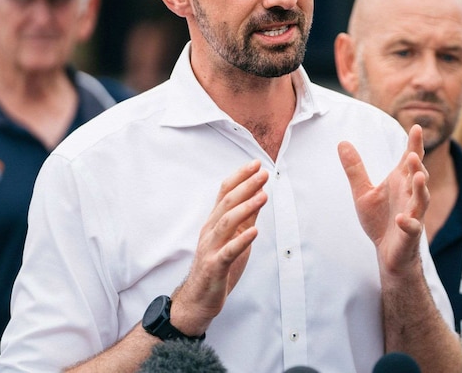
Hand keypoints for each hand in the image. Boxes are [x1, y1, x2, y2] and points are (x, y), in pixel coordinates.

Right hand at [170, 160, 268, 333]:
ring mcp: (210, 248)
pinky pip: (228, 252)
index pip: (225, 193)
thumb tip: (259, 193)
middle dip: (245, 186)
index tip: (256, 164)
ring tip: (263, 195)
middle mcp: (210, 231)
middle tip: (262, 173)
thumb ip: (246, 217)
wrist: (198, 299)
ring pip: (226, 223)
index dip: (240, 177)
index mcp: (214, 222)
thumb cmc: (218, 265)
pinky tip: (254, 232)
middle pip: (226, 203)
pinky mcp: (214, 267)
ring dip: (245, 207)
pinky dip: (241, 241)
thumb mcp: (235, 237)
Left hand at [338, 124, 429, 275]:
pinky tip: (402, 219)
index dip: (414, 144)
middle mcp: (410, 195)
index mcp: (401, 183)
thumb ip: (355, 169)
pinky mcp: (409, 234)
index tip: (416, 128)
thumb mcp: (362, 192)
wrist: (387, 253)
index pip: (410, 160)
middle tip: (413, 154)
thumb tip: (342, 142)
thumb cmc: (379, 220)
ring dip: (421, 188)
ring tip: (418, 177)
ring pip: (422, 199)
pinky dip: (408, 223)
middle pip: (419, 176)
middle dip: (417, 166)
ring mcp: (413, 214)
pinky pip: (412, 227)